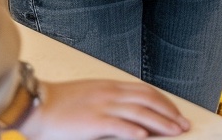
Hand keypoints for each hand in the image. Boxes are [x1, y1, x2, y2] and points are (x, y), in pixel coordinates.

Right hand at [22, 78, 190, 138]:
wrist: (38, 104)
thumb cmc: (60, 103)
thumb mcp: (90, 95)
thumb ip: (109, 100)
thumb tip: (128, 113)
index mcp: (110, 86)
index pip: (145, 90)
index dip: (164, 101)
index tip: (175, 112)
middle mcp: (111, 93)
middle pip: (148, 100)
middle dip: (169, 112)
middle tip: (183, 124)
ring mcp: (103, 106)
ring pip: (140, 113)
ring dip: (161, 123)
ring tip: (175, 132)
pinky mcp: (94, 122)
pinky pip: (120, 126)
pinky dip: (135, 131)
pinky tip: (146, 137)